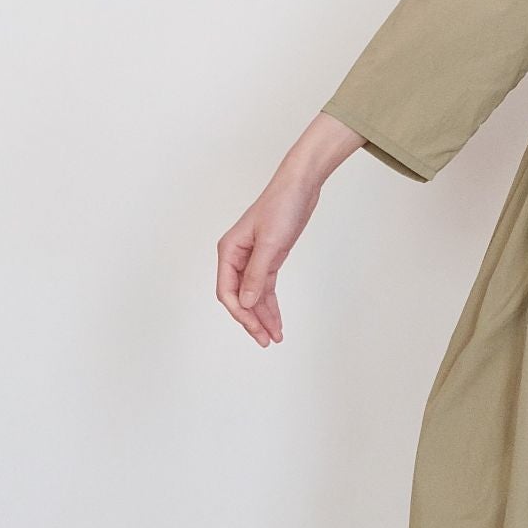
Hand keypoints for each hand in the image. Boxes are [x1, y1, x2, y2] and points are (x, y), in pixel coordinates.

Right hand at [217, 117, 360, 345]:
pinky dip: (270, 305)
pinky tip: (276, 320)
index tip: (255, 329)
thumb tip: (247, 302)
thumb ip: (257, 274)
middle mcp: (237, 257)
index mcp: (229, 251)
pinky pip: (265, 288)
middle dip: (251, 320)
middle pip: (239, 297)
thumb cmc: (282, 206)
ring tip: (274, 338)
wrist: (301, 186)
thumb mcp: (271, 242)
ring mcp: (252, 259)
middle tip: (266, 341)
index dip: (240, 313)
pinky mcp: (269, 258)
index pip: (227, 291)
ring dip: (262, 317)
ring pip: (254, 296)